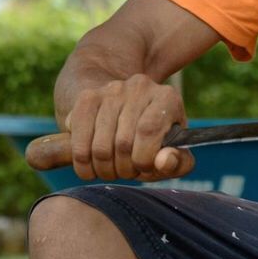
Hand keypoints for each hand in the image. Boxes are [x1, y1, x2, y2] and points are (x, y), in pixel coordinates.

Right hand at [64, 74, 193, 181]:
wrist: (124, 114)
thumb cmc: (154, 141)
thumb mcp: (173, 152)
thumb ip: (179, 162)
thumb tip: (163, 161)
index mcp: (167, 97)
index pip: (149, 130)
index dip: (143, 159)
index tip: (143, 168)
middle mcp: (140, 86)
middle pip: (123, 142)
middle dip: (123, 169)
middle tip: (126, 172)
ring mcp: (111, 90)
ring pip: (99, 147)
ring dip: (103, 169)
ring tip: (112, 169)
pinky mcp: (87, 98)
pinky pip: (78, 142)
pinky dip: (82, 163)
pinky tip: (91, 165)